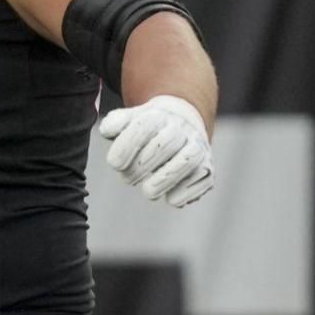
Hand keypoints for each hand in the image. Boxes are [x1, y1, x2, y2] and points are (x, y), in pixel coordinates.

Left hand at [98, 94, 213, 206]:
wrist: (182, 124)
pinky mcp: (207, 168)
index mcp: (159, 115)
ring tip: (148, 192)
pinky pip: (203, 178)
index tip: (114, 164)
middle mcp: (182, 129)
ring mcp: (198, 148)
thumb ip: (115, 124)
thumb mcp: (129, 121)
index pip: (145, 126)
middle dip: (144, 164)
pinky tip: (172, 199)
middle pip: (166, 143)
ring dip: (167, 178)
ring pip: (189, 159)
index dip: (128, 145)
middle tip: (127, 179)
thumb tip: (107, 130)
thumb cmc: (147, 129)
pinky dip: (189, 190)